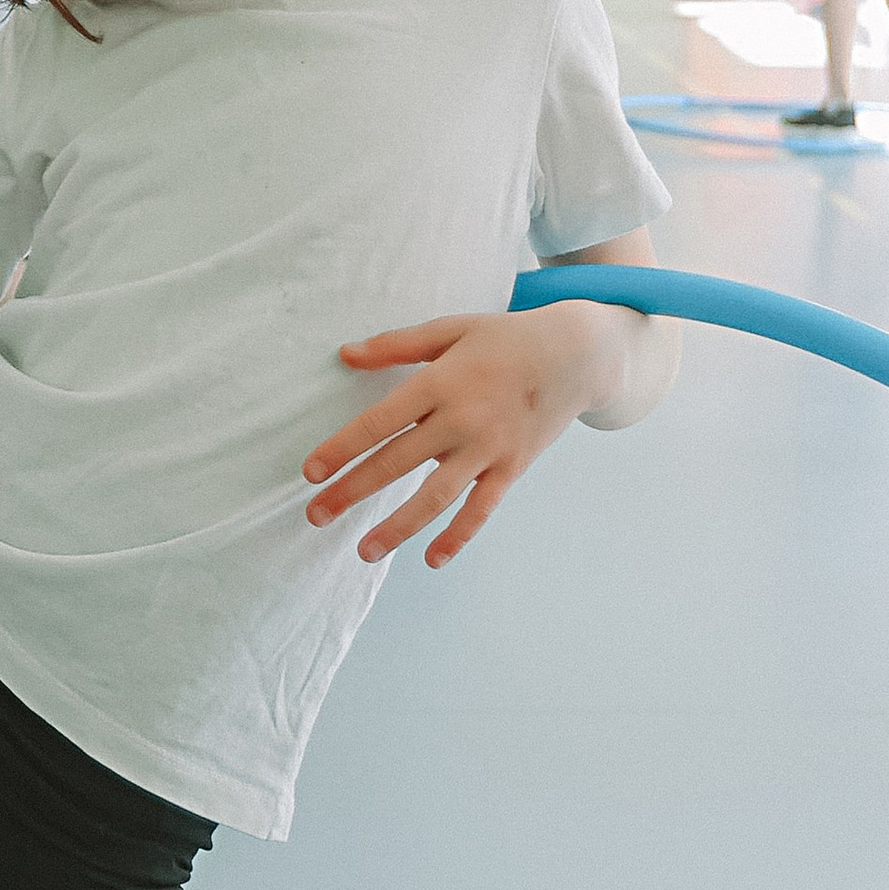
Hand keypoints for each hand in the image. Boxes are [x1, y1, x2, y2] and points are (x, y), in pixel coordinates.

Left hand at [303, 306, 629, 567]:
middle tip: (315, 517)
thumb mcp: (451, 329)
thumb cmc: (505, 339)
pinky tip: (431, 560)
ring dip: (397, 527)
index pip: (379, 422)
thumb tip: (345, 354)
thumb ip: (396, 345)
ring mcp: (488, 449)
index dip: (343, 448)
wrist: (577, 355)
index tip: (311, 473)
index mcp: (440, 382)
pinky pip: (481, 510)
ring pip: (434, 496)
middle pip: (396, 463)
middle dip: (352, 492)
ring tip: (363, 552)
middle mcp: (462, 420)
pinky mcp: (511, 469)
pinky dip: (458, 536)